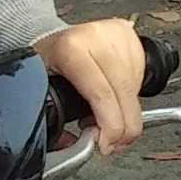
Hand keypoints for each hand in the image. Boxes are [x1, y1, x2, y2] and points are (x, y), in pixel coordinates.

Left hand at [35, 17, 148, 153]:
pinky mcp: (130, 35)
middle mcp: (96, 37)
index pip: (102, 94)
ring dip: (127, 111)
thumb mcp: (40, 89)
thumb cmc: (46, 63)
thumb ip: (55, 122)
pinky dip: (131, 95)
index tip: (106, 144)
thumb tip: (75, 145)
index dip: (110, 125)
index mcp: (71, 48)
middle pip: (124, 91)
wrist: (53, 39)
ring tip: (109, 117)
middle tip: (115, 142)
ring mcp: (116, 34)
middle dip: (124, 126)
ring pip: (134, 87)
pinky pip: (140, 76)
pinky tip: (115, 97)